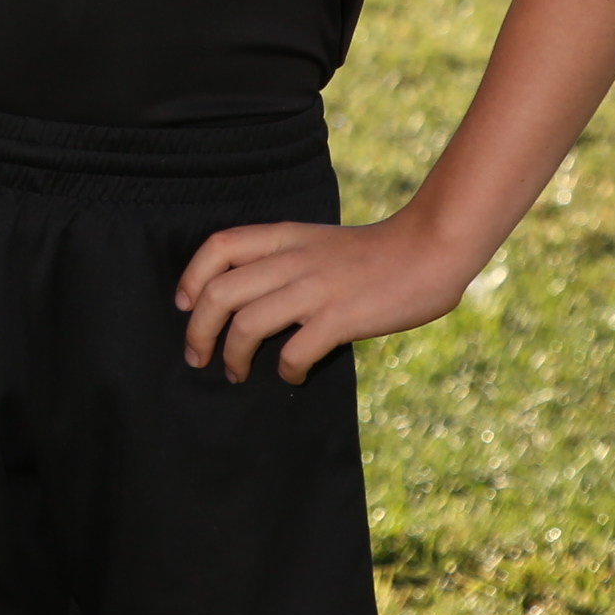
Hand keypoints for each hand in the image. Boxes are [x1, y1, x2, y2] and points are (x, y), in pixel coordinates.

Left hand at [174, 210, 473, 384]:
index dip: (191, 277)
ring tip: (235, 374)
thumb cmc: (377, 252)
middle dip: (198, 330)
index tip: (184, 305)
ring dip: (233, 355)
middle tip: (197, 356)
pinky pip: (295, 350)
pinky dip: (286, 370)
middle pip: (218, 293)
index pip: (218, 247)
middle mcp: (291, 261)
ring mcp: (314, 289)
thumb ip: (286, 260)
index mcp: (284, 237)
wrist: (430, 250)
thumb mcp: (318, 242)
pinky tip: (293, 376)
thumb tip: (253, 298)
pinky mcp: (340, 318)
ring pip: (246, 324)